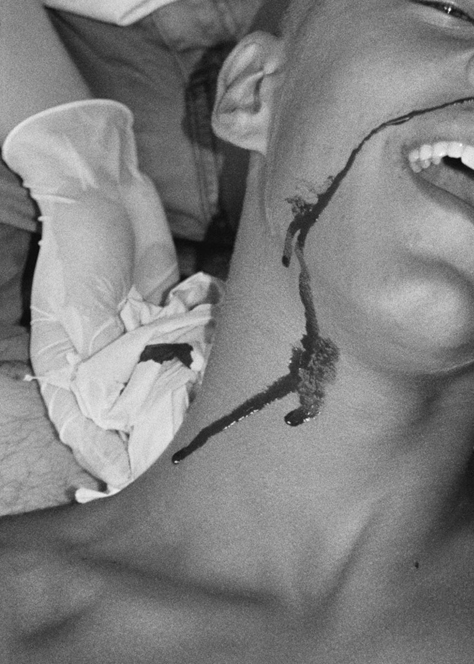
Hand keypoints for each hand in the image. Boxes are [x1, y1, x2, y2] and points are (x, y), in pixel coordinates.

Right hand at [2, 101, 178, 489]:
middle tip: (179, 462)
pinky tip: (217, 381)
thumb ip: (96, 356)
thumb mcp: (80, 305)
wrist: (104, 185)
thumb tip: (106, 415)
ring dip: (180, 402)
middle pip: (125, 409)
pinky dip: (198, 361)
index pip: (81, 421)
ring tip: (204, 430)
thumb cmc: (78, 245)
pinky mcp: (166, 312)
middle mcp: (101, 354)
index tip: (130, 478)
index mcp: (67, 358)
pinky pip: (184, 346)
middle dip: (149, 435)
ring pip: (160, 382)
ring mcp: (135, 335)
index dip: (104, 453)